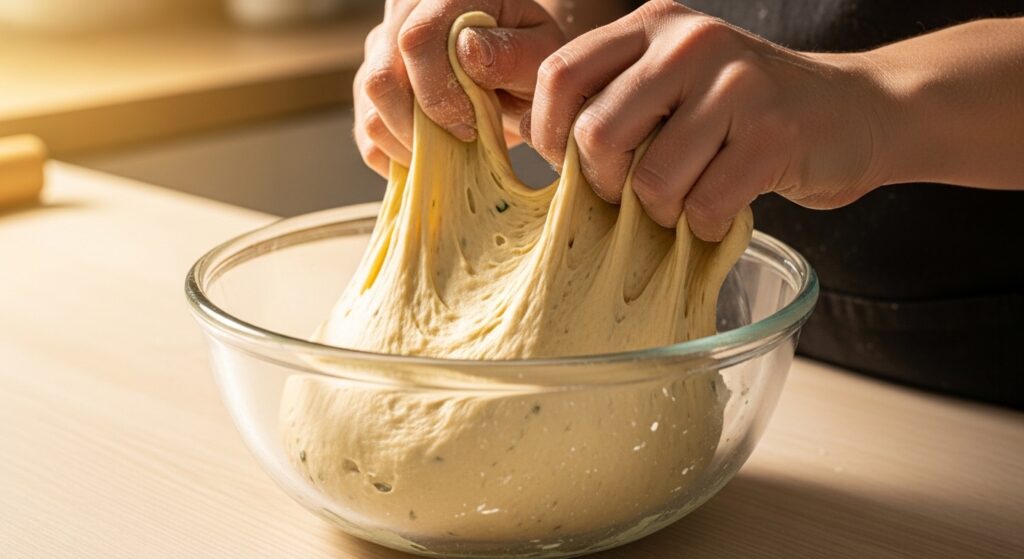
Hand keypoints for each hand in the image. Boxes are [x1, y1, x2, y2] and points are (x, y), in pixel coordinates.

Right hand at [354, 0, 564, 175]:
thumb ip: (513, 53)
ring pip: (369, 110)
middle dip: (421, 127)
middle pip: (381, 79)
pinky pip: (367, 137)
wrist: (516, 75)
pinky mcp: (371, 90)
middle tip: (462, 140)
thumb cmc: (531, 63)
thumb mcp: (541, 56)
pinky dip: (397, 158)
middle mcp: (403, 16)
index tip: (472, 126)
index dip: (440, 94)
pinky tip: (432, 155)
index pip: (417, 41)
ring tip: (451, 148)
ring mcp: (380, 52)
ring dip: (410, 145)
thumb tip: (467, 50)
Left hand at [524, 0, 890, 240]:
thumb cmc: (742, 111)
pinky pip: (703, 205)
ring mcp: (736, 84)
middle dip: (604, 185)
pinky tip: (720, 210)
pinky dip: (703, 226)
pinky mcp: (774, 133)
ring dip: (661, 213)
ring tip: (684, 202)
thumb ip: (614, 100)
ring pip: (651, 180)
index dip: (548, 134)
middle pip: (596, 134)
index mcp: (652, 24)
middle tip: (629, 197)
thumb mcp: (672, 81)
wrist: (852, 112)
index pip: (559, 74)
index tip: (569, 166)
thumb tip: (538, 149)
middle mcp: (689, 42)